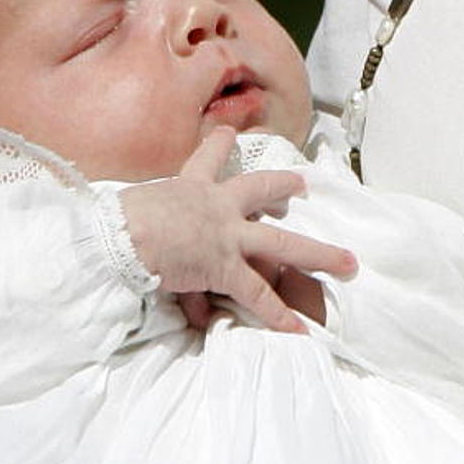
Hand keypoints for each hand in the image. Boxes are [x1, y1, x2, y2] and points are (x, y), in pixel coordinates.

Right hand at [120, 126, 354, 333]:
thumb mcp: (135, 210)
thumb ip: (148, 222)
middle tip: (301, 184)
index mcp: (188, 187)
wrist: (121, 236)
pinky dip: (278, 315)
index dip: (220, 145)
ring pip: (282, 244)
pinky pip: (258, 294)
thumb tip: (145, 245)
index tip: (230, 134)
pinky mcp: (225, 266)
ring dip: (318, 255)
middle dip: (283, 186)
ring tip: (346, 263)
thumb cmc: (118, 221)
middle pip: (259, 188)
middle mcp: (216, 205)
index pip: (207, 159)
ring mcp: (227, 235)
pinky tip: (299, 330)